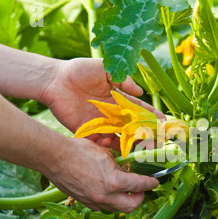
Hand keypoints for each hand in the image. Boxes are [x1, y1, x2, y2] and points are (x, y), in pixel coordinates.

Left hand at [40, 58, 164, 149]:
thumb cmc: (79, 71)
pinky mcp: (88, 131)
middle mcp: (112, 113)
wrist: (54, 80)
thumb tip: (140, 92)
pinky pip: (101, 142)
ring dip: (130, 144)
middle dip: (146, 134)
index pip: (139, 109)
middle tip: (157, 141)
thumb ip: (123, 80)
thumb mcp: (104, 69)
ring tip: (140, 149)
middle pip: (133, 127)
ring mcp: (100, 123)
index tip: (163, 122)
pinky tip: (111, 143)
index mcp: (117, 99)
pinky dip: (108, 146)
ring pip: (119, 137)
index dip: (151, 115)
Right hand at [46, 137, 159, 212]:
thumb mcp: (106, 154)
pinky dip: (110, 201)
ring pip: (117, 208)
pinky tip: (108, 191)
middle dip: (139, 198)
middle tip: (140, 189)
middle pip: (132, 206)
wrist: (55, 157)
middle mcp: (106, 197)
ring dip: (124, 200)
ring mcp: (94, 202)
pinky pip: (103, 206)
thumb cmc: (80, 150)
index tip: (155, 182)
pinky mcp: (85, 202)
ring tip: (124, 190)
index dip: (150, 184)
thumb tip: (126, 170)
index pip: (140, 186)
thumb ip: (119, 165)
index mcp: (115, 182)